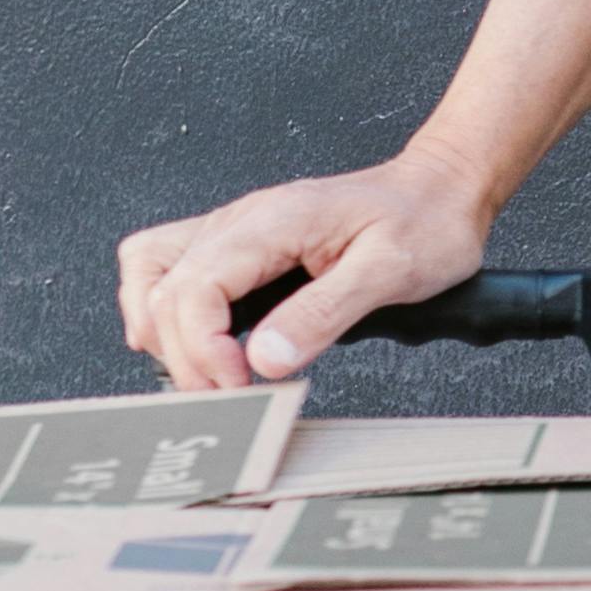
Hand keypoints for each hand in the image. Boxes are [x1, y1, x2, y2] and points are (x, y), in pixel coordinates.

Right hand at [117, 140, 496, 393]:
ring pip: (151, 274)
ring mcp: (233, 230)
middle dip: (186, 356)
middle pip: (165, 291)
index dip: (203, 348)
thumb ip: (324, 314)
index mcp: (273, 222)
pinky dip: (166, 311)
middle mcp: (241, 221)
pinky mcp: (239, 246)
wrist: (438, 190)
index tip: (237, 387)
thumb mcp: (390, 270)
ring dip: (164, 332)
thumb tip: (266, 359)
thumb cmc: (424, 222)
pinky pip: (171, 270)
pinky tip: (191, 343)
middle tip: (228, 399)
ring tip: (206, 375)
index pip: (196, 287)